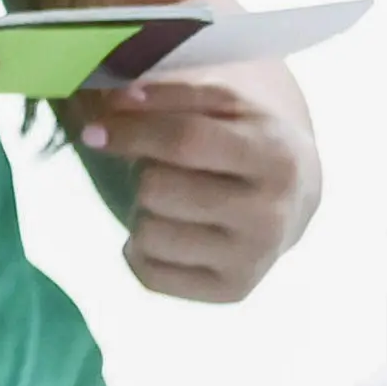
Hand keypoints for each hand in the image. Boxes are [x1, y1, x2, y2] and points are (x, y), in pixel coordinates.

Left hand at [65, 59, 319, 301]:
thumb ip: (166, 94)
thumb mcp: (219, 101)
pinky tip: (169, 229)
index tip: (94, 131)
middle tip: (159, 167)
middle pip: (156, 189)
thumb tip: (113, 102)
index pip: (185, 141)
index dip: (129, 131)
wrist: (293, 195)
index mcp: (276, 156)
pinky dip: (140, 250)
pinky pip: (149, 273)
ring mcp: (253, 260)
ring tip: (171, 199)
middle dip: (143, 171)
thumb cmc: (241, 137)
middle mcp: (271, 215)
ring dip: (143, 211)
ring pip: (148, 233)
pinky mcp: (231, 292)